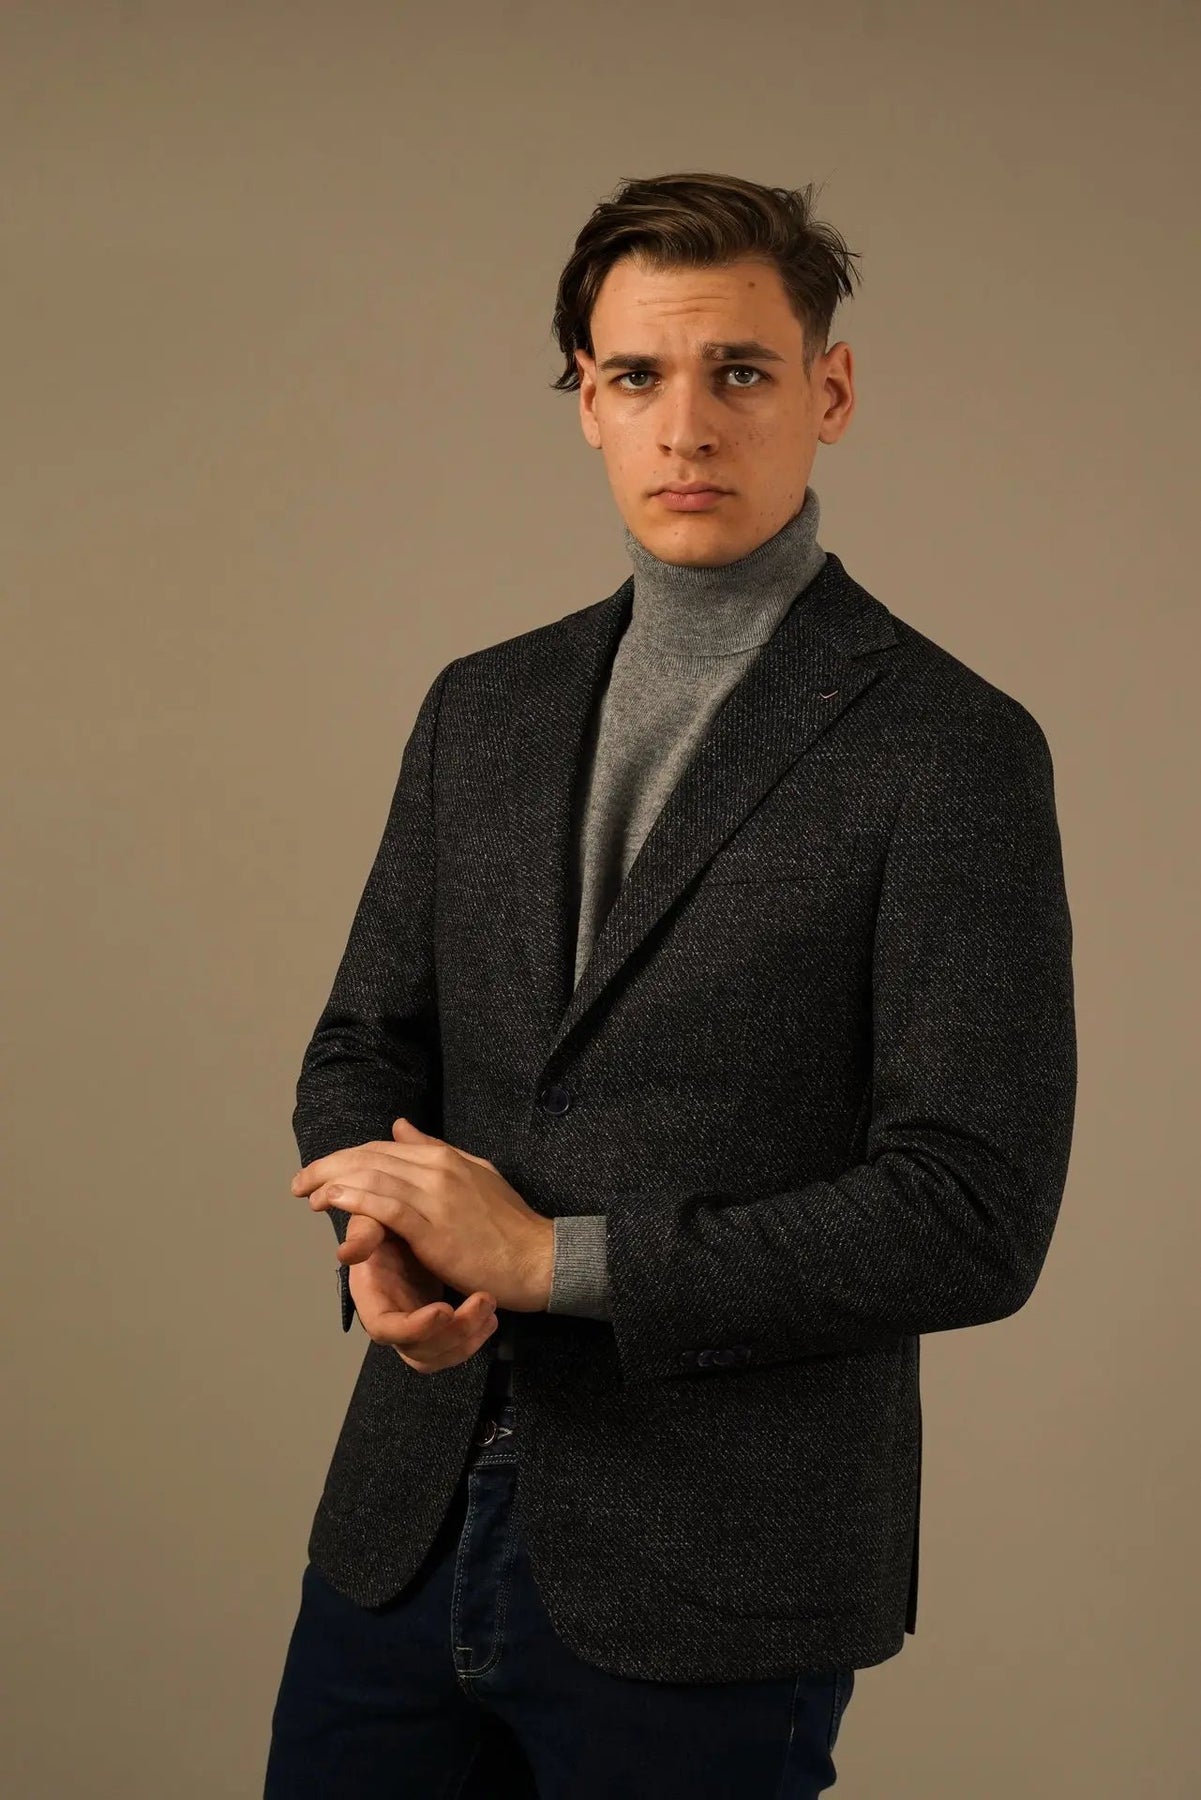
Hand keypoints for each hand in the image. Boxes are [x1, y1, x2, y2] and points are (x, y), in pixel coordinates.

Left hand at [292, 1117, 554, 1313]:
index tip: (322, 1170)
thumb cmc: (507, 1225)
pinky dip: (353, 1200)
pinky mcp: (433, 1227)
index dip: (347, 1157)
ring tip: (307, 1192)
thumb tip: (400, 1126)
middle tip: (301, 1182)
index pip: (383, 1148)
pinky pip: (384, 1207)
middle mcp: (437, 1168)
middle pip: (370, 1158)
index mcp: (445, 1156)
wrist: (538, 1258)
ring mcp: (435, 1196)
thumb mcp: (474, 1174)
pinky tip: (331, 1201)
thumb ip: (434, 1150)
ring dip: (332, 1182)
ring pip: (372, 1178)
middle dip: (329, 1167)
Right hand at [343, 1221, 498, 1373]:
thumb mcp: (377, 1220)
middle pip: (418, 1349)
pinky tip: (490, 1317)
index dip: (414, 1327)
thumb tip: (347, 1252)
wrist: (413, 1229)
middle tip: (483, 1301)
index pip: (385, 1328)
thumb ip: (364, 1233)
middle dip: (454, 1332)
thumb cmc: (390, 1225)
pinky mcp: (436, 1330)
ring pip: (438, 1356)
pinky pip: (453, 1350)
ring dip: (468, 1338)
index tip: (444, 1310)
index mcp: (372, 1298)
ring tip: (490, 1308)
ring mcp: (414, 1329)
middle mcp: (392, 1321)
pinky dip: (474, 1339)